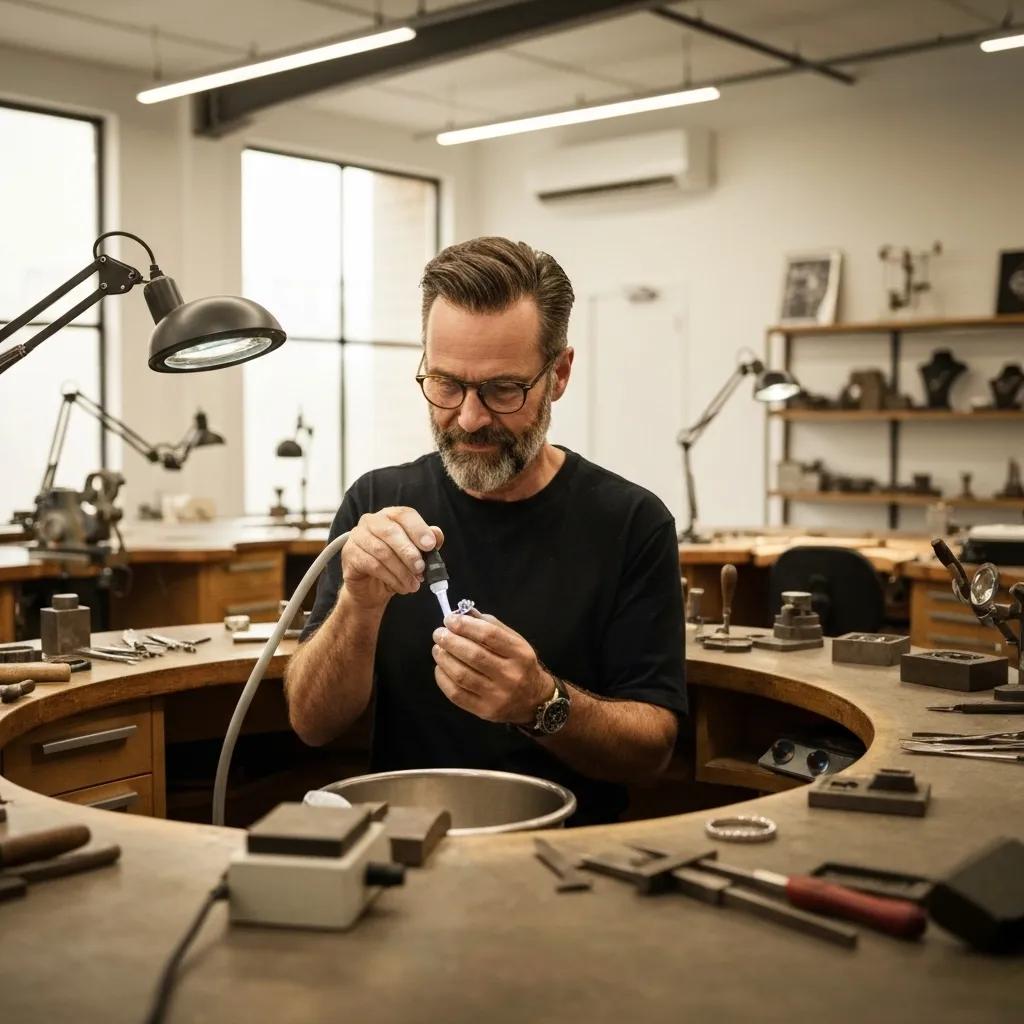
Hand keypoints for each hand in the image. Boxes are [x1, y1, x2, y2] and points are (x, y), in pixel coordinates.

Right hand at [341, 507, 443, 608]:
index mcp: (390, 515)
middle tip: (421, 569)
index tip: (430, 545)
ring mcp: (357, 537)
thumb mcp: (416, 554)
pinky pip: (372, 565)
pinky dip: (390, 578)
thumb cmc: (395, 565)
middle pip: (391, 532)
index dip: (419, 529)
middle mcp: (371, 521)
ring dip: (401, 571)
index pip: (404, 515)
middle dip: (409, 552)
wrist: (371, 588)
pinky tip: (401, 586)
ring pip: (382, 551)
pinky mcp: (349, 554)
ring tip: (413, 584)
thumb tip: (436, 535)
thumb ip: (427, 543)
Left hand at [431, 612, 553, 724]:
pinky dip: (443, 679)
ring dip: (444, 659)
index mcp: (520, 654)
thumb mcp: (514, 641)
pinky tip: (440, 668)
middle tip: (439, 633)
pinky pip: (456, 694)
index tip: (450, 619)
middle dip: (451, 641)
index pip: (489, 635)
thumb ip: (490, 625)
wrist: (533, 700)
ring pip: (462, 675)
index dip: (465, 625)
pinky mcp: (484, 711)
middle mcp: (511, 676)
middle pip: (474, 655)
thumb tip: (462, 613)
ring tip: (438, 649)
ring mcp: (497, 696)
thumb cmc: (520, 664)